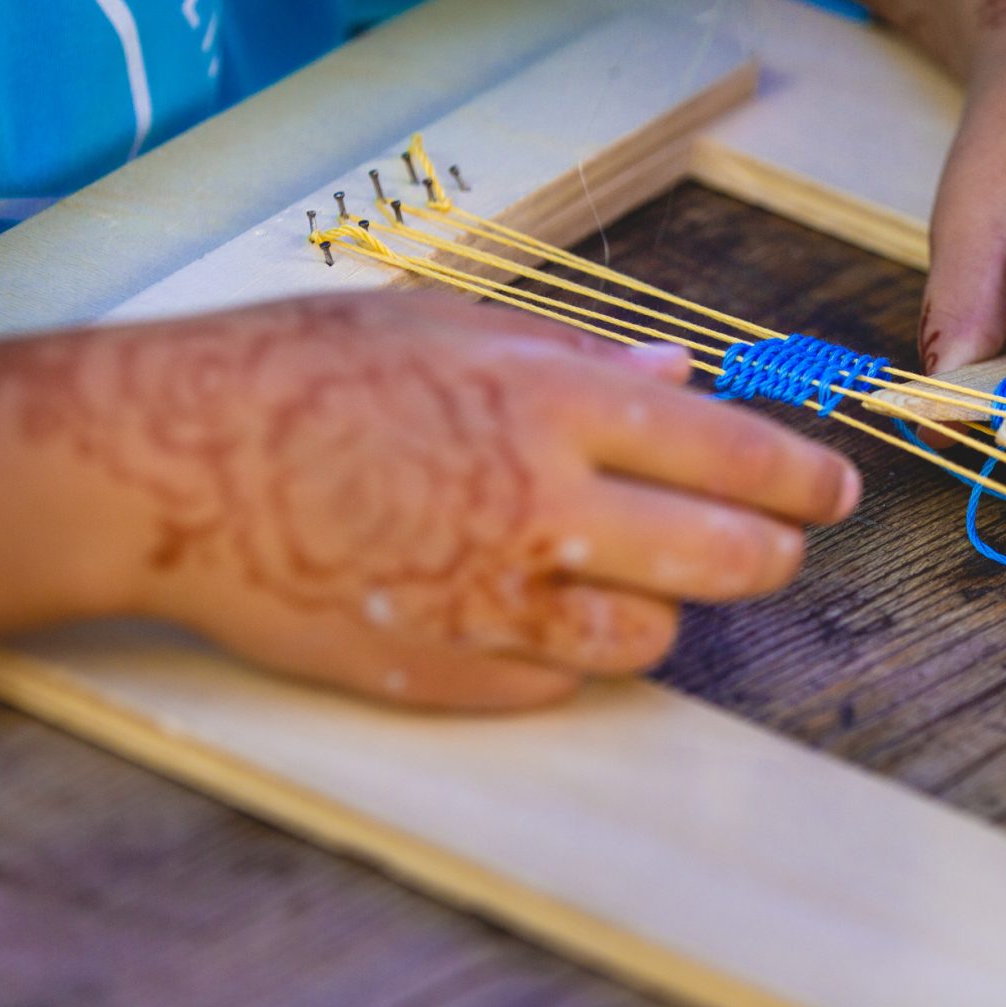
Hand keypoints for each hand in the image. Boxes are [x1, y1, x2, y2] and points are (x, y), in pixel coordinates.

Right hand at [0, 295, 859, 708]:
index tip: (836, 492)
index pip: (732, 456)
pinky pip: (559, 681)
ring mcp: (494, 598)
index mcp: (553, 404)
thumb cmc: (304, 368)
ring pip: (652, 635)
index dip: (804, 480)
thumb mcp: (448, 325)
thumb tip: (683, 371)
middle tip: (778, 550)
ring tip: (638, 573)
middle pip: (724, 560)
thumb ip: (582, 355)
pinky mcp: (444, 668)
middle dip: (772, 557)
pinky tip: (543, 611)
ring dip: (667, 607)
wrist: (169, 463)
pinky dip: (574, 650)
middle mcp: (542, 506)